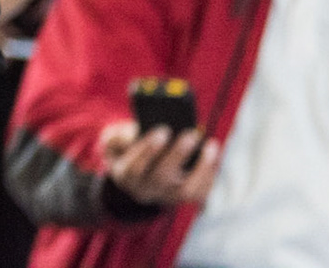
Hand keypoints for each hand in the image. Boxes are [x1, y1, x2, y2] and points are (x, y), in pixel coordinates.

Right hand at [99, 119, 219, 207]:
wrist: (135, 175)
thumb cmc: (127, 150)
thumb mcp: (114, 141)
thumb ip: (119, 136)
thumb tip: (136, 132)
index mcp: (124, 176)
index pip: (135, 168)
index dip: (149, 150)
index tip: (163, 130)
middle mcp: (145, 191)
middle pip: (162, 178)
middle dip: (178, 155)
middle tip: (191, 134)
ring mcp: (165, 198)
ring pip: (186, 192)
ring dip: (201, 169)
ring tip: (211, 146)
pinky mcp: (183, 199)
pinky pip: (201, 193)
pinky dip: (210, 175)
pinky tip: (214, 155)